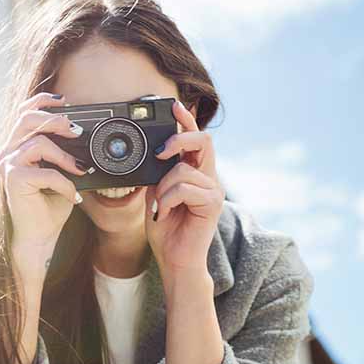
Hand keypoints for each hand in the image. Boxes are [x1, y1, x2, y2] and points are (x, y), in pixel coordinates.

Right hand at [0, 92, 85, 253]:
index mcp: (17, 148)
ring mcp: (8, 165)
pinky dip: (64, 183)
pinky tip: (72, 195)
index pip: (23, 113)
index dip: (42, 101)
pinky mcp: (13, 179)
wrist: (39, 238)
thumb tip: (85, 137)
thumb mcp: (62, 175)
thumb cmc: (49, 208)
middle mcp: (8, 153)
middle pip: (27, 119)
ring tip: (80, 169)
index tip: (65, 102)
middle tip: (77, 131)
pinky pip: (45, 172)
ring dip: (65, 156)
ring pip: (38, 142)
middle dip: (55, 120)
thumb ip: (66, 155)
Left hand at [144, 100, 224, 280]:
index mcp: (193, 171)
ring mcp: (212, 189)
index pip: (194, 138)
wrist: (174, 258)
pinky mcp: (212, 203)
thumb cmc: (165, 228)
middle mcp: (207, 176)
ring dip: (163, 188)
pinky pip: (184, 188)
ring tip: (160, 206)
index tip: (174, 104)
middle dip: (179, 139)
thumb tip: (151, 156)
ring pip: (183, 170)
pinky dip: (167, 200)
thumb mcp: (155, 194)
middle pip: (203, 140)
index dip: (186, 119)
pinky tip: (165, 213)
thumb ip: (157, 175)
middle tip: (160, 153)